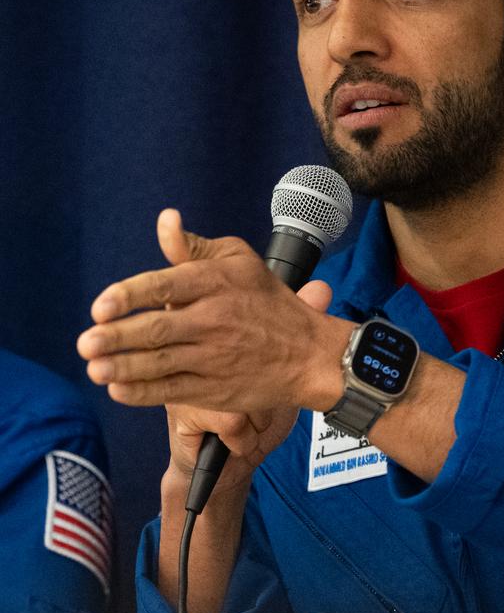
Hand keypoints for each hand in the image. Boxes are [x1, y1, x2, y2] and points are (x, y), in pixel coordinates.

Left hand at [76, 209, 349, 413]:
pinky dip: (143, 392)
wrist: (309, 355)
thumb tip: (165, 220)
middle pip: (157, 329)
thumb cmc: (270, 302)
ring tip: (93, 368)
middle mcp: (215, 320)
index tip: (100, 307)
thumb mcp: (240, 261)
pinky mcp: (217, 390)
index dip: (128, 297)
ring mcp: (215, 358)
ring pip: (161, 364)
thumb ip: (194, 247)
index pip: (164, 286)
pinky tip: (118, 389)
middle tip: (85, 343)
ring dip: (123, 367)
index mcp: (216, 283)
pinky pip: (174, 391)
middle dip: (117, 338)